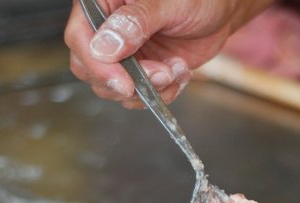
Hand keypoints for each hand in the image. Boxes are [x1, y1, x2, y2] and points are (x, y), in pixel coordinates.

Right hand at [64, 0, 273, 108]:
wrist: (219, 13)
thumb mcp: (169, 3)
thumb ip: (136, 22)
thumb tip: (105, 46)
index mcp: (103, 4)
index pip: (80, 38)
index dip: (98, 65)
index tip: (125, 82)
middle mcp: (106, 30)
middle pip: (90, 70)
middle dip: (128, 82)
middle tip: (162, 73)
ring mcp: (122, 54)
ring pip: (115, 89)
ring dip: (150, 88)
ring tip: (176, 68)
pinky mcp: (140, 72)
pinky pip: (139, 96)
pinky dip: (163, 92)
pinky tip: (180, 72)